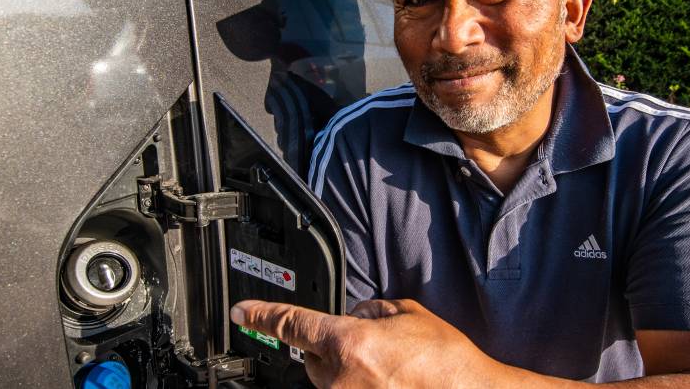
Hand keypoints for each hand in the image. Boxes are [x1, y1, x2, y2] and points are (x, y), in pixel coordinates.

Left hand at [230, 298, 495, 387]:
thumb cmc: (447, 364)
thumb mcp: (409, 315)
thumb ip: (372, 309)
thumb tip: (355, 313)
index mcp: (349, 343)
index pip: (292, 324)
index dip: (262, 315)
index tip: (242, 313)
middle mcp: (341, 380)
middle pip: (312, 359)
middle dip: (332, 350)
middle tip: (374, 351)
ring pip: (330, 384)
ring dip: (349, 375)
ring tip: (391, 373)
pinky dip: (362, 387)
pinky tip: (390, 383)